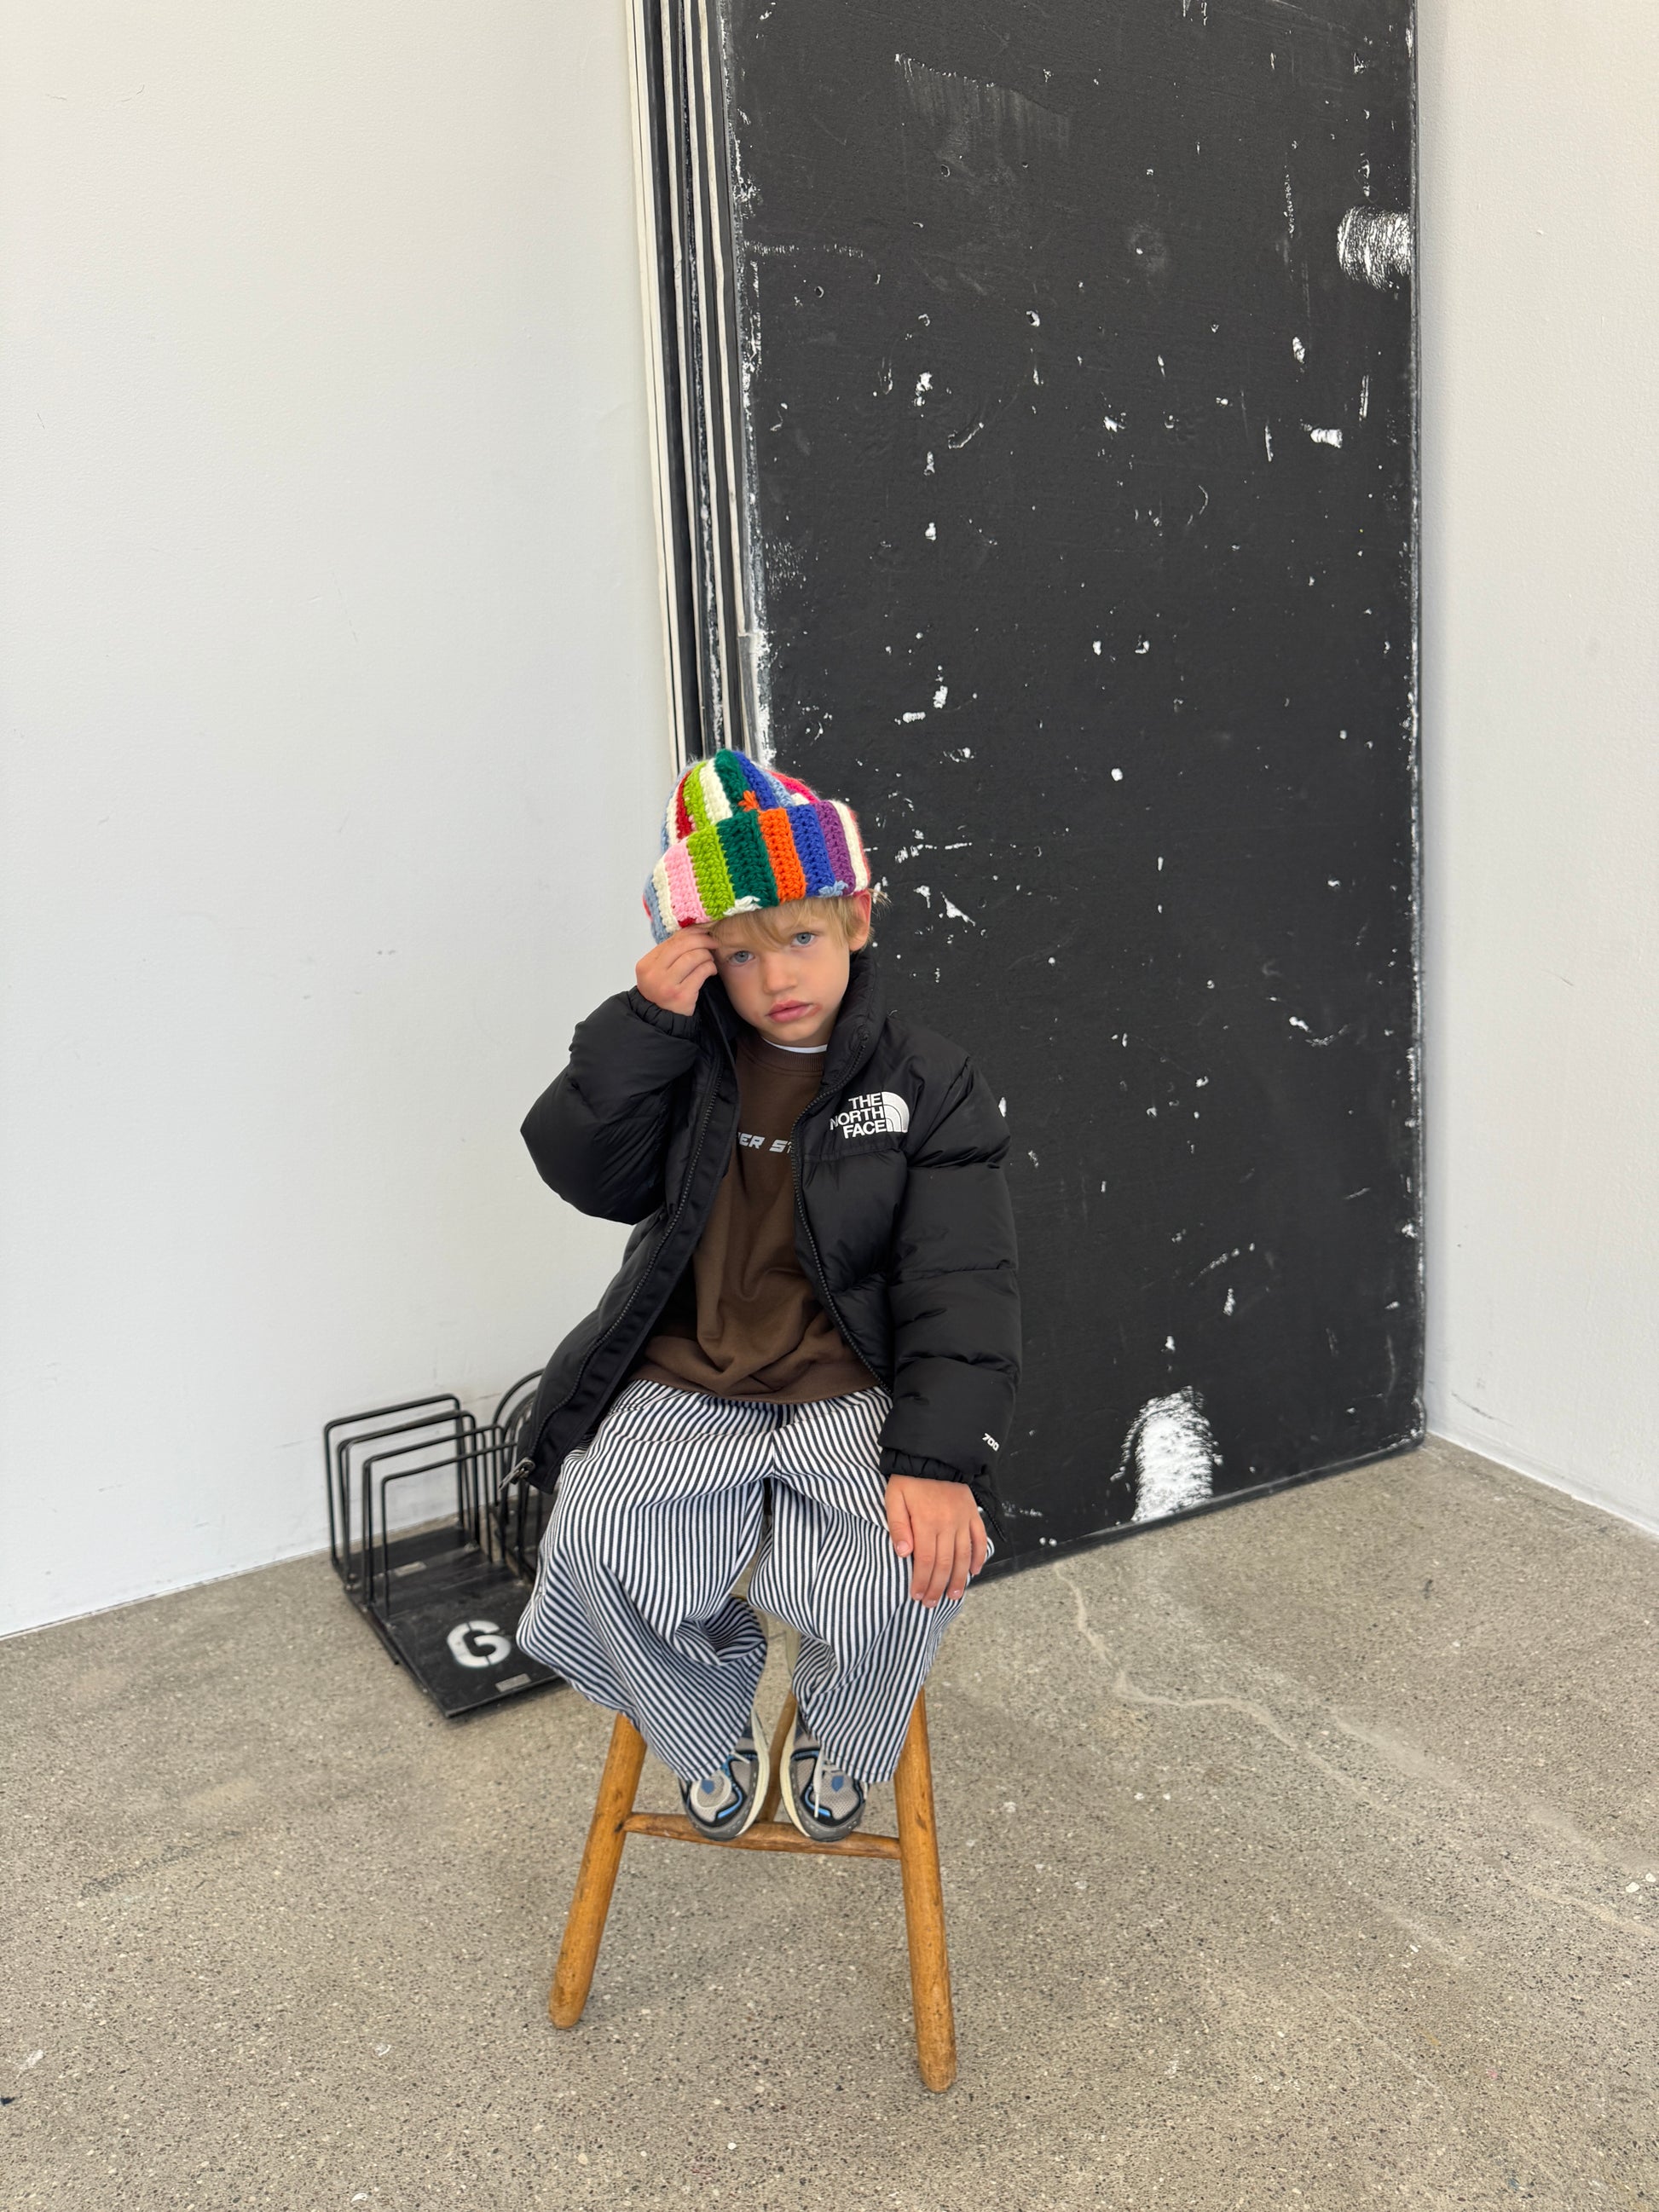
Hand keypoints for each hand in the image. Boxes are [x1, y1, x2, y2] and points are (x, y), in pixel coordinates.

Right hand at [635, 928, 717, 1016]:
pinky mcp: (682, 995)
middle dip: (702, 940)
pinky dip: (710, 967)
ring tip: (710, 960)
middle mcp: (654, 974)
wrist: (663, 1022)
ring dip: (706, 955)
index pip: (671, 941)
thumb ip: (669, 954)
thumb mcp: (657, 973)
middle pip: (682, 945)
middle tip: (713, 942)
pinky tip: (711, 971)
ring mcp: (667, 985)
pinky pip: (701, 972)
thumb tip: (693, 933)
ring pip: (693, 957)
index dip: (690, 933)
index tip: (703, 932)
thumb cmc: (663, 994)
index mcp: (646, 965)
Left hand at [885, 1475, 987, 1606]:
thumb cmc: (909, 1478)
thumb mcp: (894, 1497)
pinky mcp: (972, 1513)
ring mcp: (963, 1519)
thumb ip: (898, 1526)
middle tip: (931, 1603)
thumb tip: (904, 1554)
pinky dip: (979, 1556)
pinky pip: (979, 1538)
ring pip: (964, 1556)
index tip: (916, 1596)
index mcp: (926, 1522)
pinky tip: (974, 1571)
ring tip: (954, 1596)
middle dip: (938, 1587)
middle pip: (945, 1564)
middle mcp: (948, 1524)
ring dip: (960, 1579)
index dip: (921, 1581)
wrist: (933, 1454)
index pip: (926, 1561)